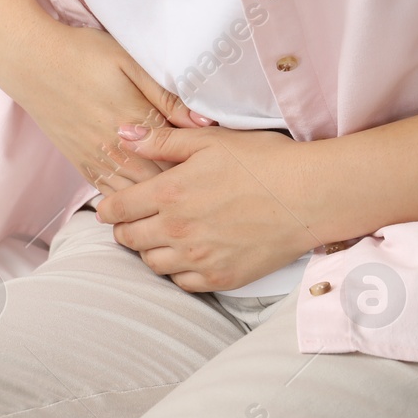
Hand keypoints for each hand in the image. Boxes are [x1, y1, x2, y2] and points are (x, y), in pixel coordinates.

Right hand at [0, 21, 211, 192]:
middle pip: (162, 184)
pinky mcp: (82, 165)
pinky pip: (111, 195)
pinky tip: (147, 207)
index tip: (220, 169)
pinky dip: (131, 203)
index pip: (179, 159)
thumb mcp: (130, 62)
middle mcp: (117, 149)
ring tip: (184, 209)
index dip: (201, 168)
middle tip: (210, 196)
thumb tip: (206, 122)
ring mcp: (97, 160)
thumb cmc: (83, 54)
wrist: (30, 62)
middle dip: (186, 192)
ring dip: (159, 204)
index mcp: (135, 122)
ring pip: (136, 197)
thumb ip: (168, 96)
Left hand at [94, 124, 322, 291]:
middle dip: (124, 230)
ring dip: (150, 251)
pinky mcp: (221, 278)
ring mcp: (199, 259)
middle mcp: (178, 230)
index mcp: (169, 194)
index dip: (108, 209)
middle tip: (133, 222)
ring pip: (152, 264)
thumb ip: (162, 141)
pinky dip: (178, 271)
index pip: (117, 210)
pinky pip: (183, 282)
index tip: (110, 209)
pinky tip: (188, 256)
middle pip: (129, 240)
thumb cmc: (263, 161)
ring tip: (162, 238)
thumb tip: (123, 135)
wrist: (309, 196)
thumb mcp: (209, 141)